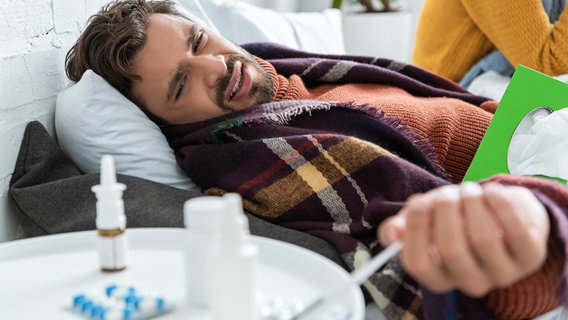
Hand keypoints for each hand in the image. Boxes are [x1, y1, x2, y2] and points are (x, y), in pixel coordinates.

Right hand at [377, 182, 549, 296]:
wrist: (501, 216)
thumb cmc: (454, 219)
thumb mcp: (422, 221)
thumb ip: (399, 227)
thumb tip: (393, 232)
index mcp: (439, 278)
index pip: (418, 263)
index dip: (415, 229)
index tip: (418, 202)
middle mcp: (471, 283)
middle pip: (450, 249)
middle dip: (445, 209)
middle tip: (447, 193)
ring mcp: (503, 273)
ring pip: (483, 238)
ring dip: (471, 203)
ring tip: (469, 191)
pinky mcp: (529, 257)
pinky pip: (514, 229)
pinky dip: (499, 203)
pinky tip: (491, 193)